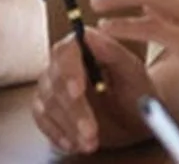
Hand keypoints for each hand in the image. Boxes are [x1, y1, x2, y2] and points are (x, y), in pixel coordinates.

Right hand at [31, 27, 154, 154]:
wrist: (134, 116)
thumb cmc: (135, 90)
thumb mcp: (133, 72)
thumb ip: (112, 51)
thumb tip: (90, 35)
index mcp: (82, 46)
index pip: (65, 52)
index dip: (68, 71)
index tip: (78, 91)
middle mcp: (62, 63)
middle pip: (55, 81)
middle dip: (74, 109)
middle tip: (91, 131)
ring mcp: (52, 86)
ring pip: (48, 103)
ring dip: (69, 126)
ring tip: (91, 142)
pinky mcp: (47, 107)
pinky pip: (43, 120)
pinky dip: (57, 134)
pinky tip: (73, 144)